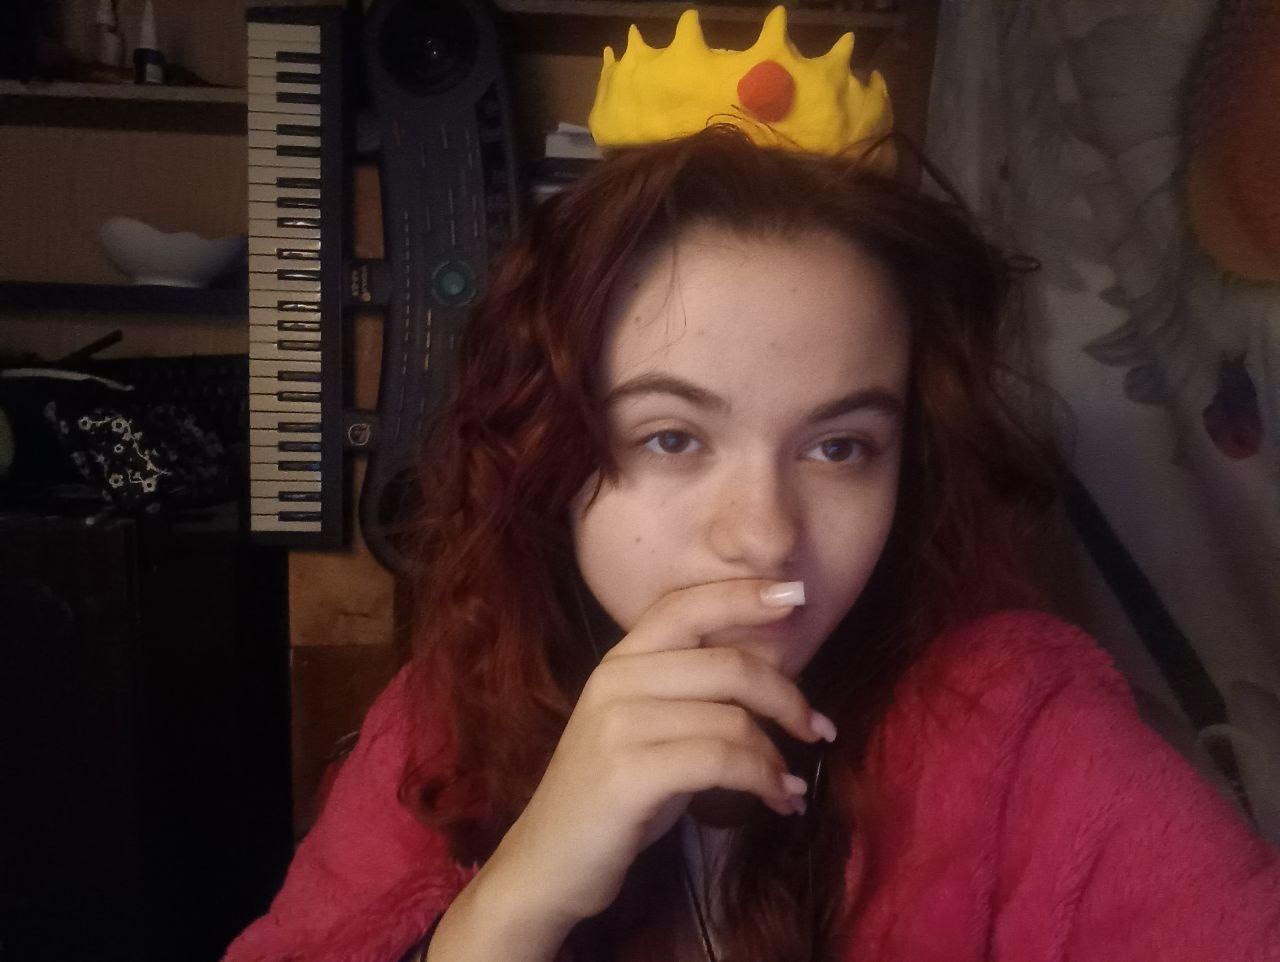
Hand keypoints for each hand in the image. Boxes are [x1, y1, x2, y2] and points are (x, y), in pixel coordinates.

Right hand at [483, 578, 835, 926]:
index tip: (797, 594)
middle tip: (818, 728)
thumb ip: (693, 694)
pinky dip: (763, 781)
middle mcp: (616, 680)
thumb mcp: (649, 728)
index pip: (685, 605)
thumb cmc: (613, 795)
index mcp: (621, 660)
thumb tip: (774, 676)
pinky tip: (777, 798)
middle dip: (787, 696)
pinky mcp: (628, 774)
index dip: (743, 594)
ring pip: (732, 719)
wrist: (549, 862)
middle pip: (727, 664)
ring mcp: (618, 725)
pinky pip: (721, 762)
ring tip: (788, 784)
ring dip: (776, 755)